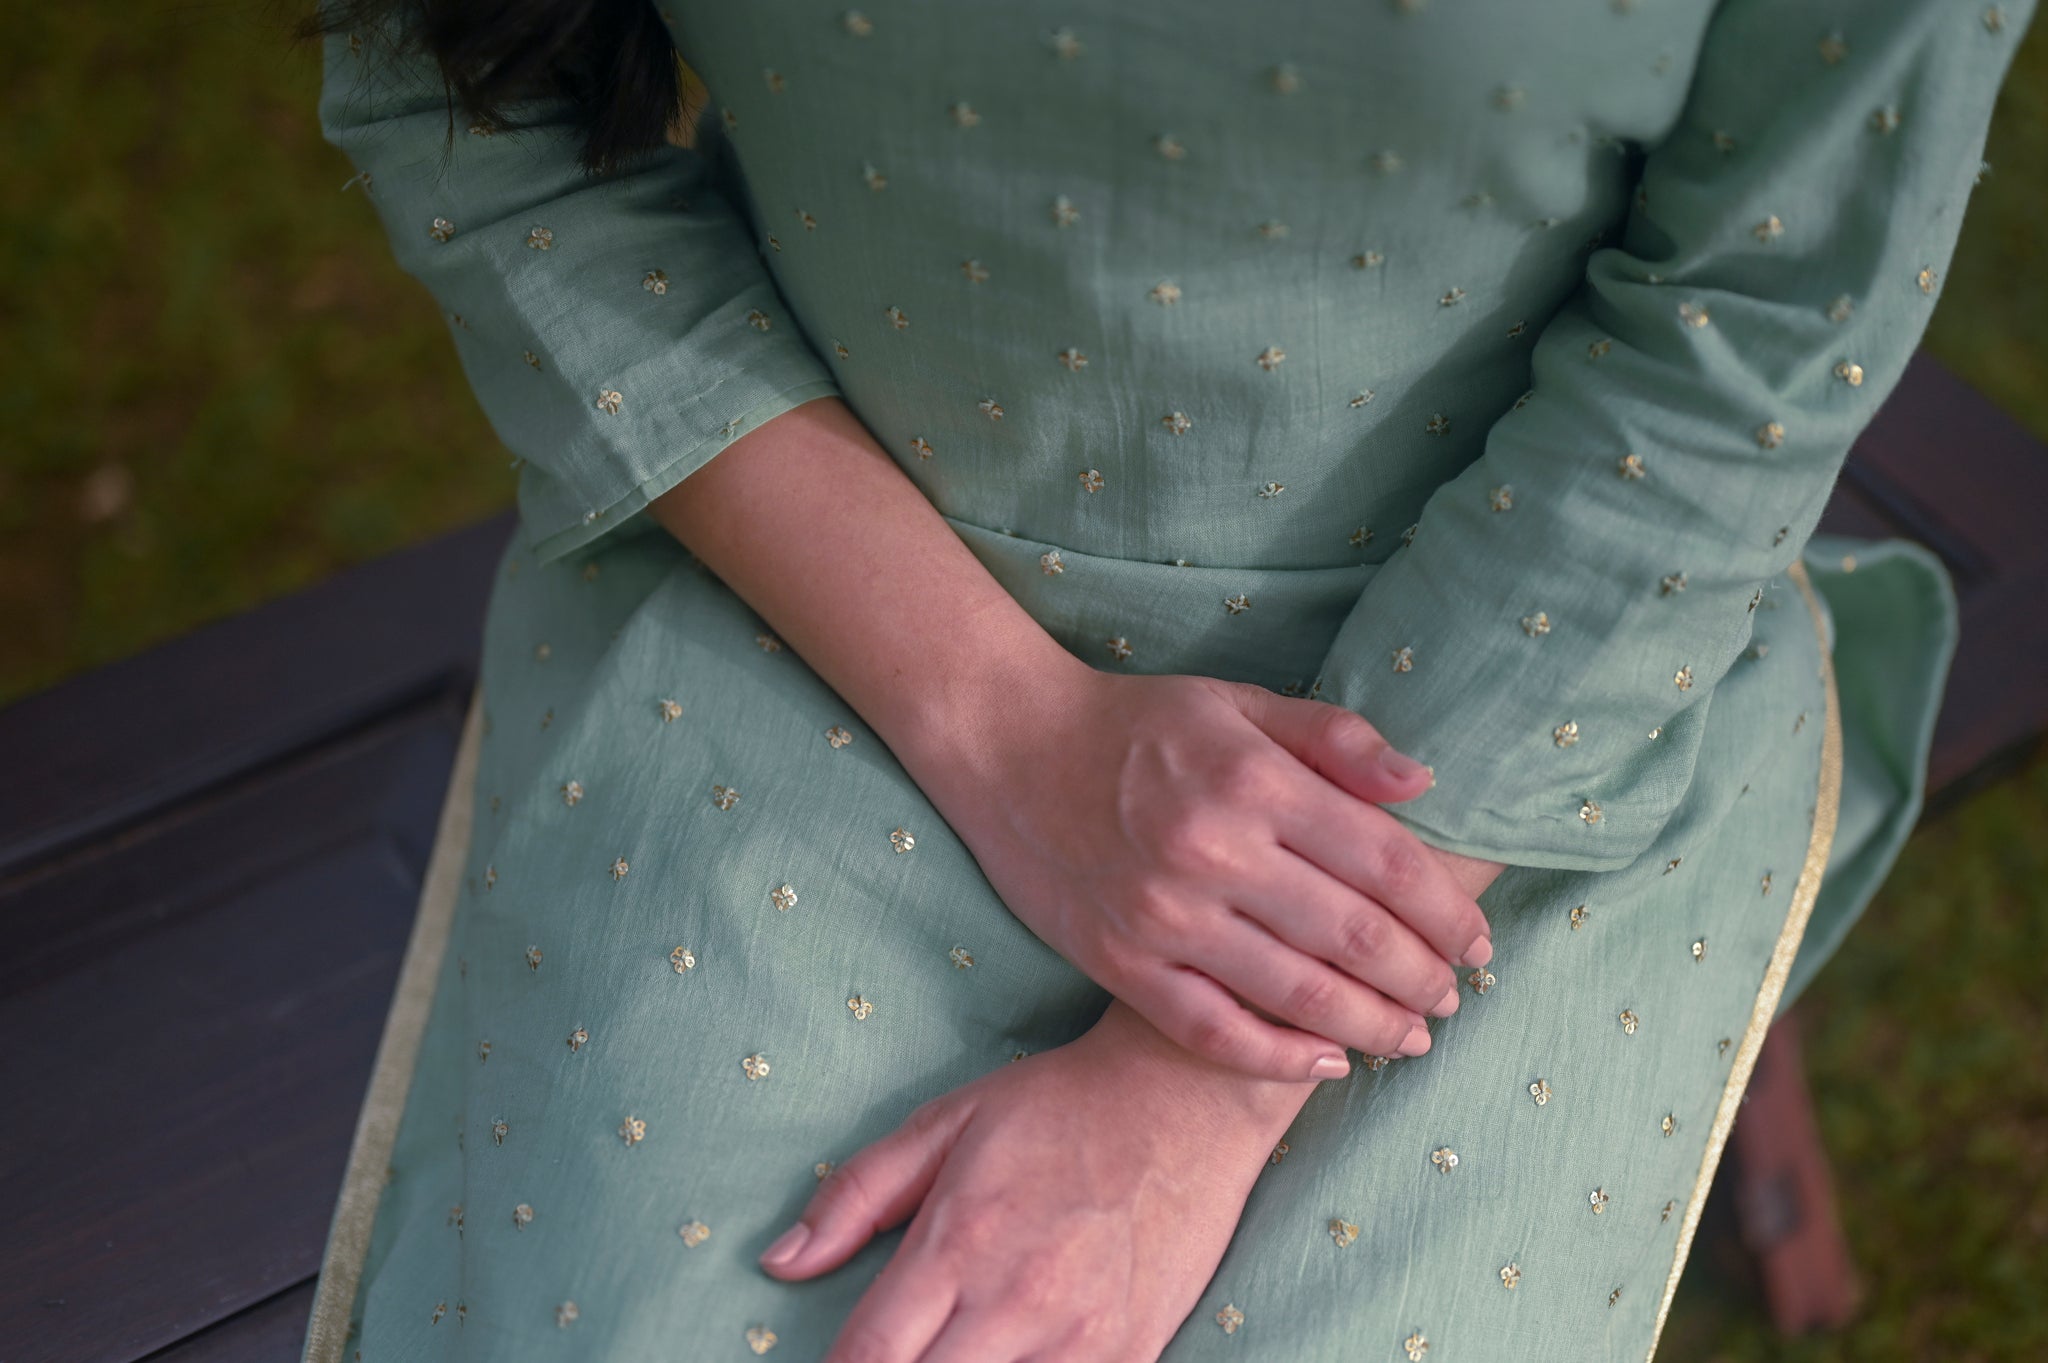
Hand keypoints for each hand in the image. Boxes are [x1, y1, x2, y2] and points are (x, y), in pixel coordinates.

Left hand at [758, 1001, 1311, 1362]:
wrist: (1187, 1098)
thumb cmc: (1060, 1106)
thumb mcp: (945, 1123)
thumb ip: (855, 1195)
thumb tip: (779, 1260)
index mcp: (958, 1242)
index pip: (869, 1358)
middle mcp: (1017, 1302)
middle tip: (890, 1360)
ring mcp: (1081, 1340)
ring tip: (949, 1356)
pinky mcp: (1131, 1357)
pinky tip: (1009, 1362)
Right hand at [907, 665, 1494, 1082]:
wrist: (1006, 743)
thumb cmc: (1134, 723)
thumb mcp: (1238, 704)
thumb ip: (1334, 739)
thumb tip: (1424, 784)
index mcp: (1254, 782)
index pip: (1386, 863)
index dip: (1446, 913)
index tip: (1479, 944)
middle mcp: (1213, 852)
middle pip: (1354, 937)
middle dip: (1422, 978)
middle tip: (1452, 1000)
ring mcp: (1164, 916)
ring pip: (1297, 994)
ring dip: (1370, 1027)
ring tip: (1408, 1038)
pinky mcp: (1121, 961)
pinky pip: (1215, 1030)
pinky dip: (1279, 1057)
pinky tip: (1324, 1063)